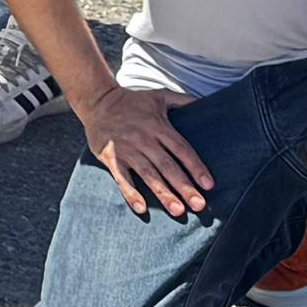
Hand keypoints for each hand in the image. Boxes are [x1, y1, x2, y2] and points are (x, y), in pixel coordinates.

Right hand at [77, 81, 212, 218]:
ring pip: (148, 175)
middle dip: (184, 186)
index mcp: (158, 127)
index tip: (208, 185)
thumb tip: (206, 103)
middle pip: (168, 166)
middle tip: (199, 205)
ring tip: (177, 210)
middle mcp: (144, 140)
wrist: (97, 101)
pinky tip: (142, 209)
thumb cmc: (132, 101)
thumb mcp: (159, 96)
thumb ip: (183, 101)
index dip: (196, 167)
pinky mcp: (111, 158)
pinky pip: (122, 178)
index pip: (181, 149)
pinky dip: (131, 193)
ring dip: (163, 194)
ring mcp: (127, 150)